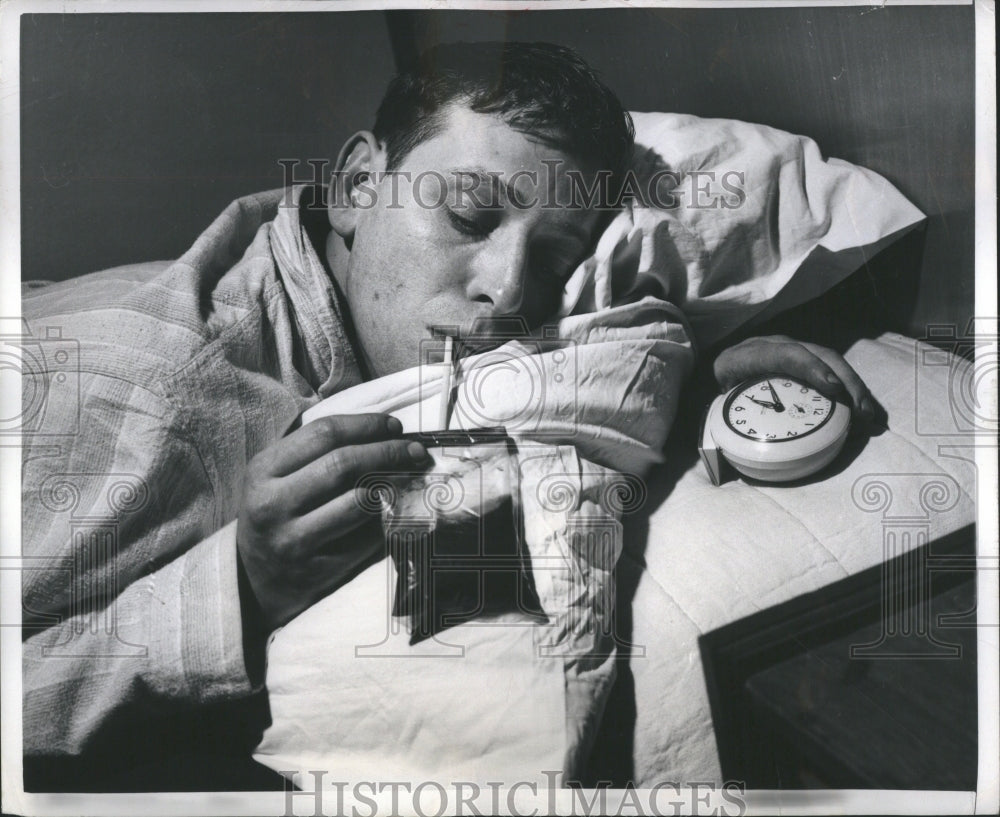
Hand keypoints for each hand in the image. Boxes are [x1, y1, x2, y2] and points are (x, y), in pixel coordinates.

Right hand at [236, 413, 429, 632]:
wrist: (253, 581)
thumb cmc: (276, 514)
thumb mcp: (275, 476)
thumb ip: (315, 451)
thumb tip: (380, 430)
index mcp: (263, 470)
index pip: (324, 434)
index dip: (367, 425)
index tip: (394, 426)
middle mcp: (274, 504)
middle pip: (344, 464)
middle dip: (389, 452)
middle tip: (415, 451)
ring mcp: (294, 540)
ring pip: (359, 501)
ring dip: (390, 486)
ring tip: (404, 479)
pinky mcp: (317, 570)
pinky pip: (366, 538)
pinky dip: (385, 521)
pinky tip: (390, 513)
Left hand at [713, 335, 875, 421]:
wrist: (716, 373)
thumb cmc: (714, 397)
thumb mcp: (712, 407)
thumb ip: (721, 424)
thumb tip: (726, 457)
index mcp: (742, 358)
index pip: (781, 354)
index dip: (809, 367)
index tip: (832, 388)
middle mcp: (769, 346)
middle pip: (815, 354)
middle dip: (844, 381)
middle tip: (861, 412)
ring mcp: (789, 348)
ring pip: (828, 359)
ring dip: (853, 386)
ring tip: (868, 415)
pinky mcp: (802, 357)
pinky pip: (830, 368)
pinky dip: (849, 388)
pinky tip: (864, 409)